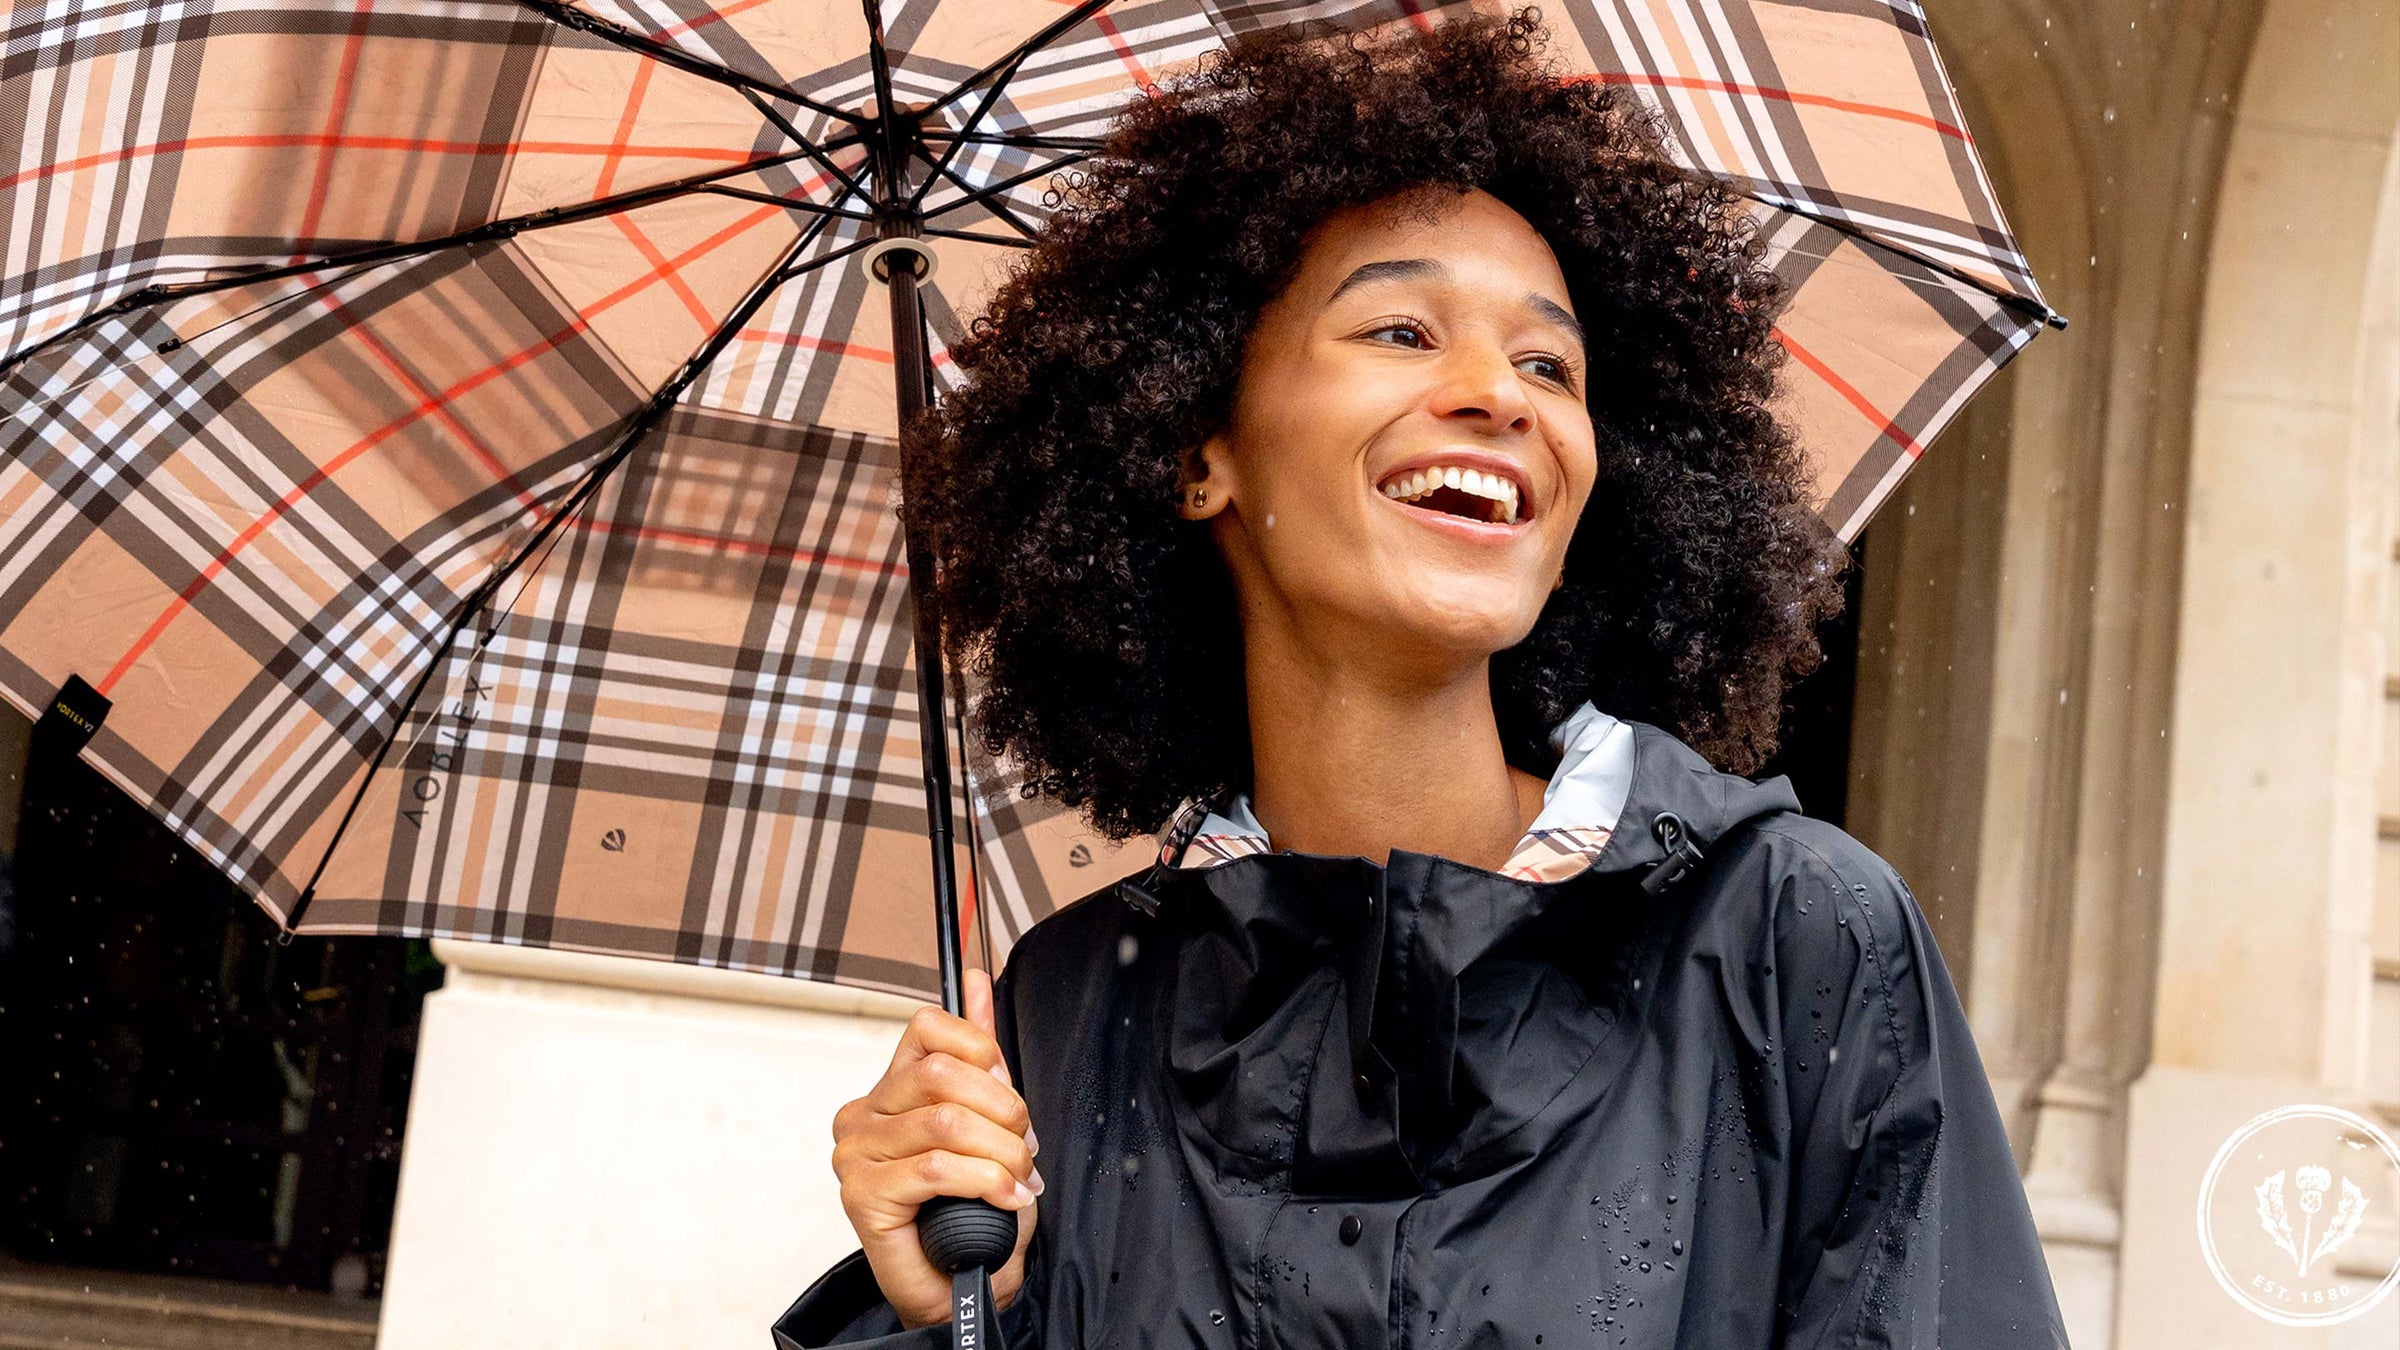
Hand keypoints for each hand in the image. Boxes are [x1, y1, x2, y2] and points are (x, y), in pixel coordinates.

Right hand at [831, 969, 1039, 1327]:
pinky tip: (1002, 1198)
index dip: (980, 1049)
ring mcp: (856, 1154)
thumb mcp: (987, 1121)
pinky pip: (936, 1167)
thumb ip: (979, 1056)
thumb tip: (978, 981)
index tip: (1005, 1088)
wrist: (963, 1284)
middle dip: (1002, 1109)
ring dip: (1001, 1153)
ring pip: (946, 1122)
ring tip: (1017, 1179)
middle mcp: (863, 1114)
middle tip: (1024, 1147)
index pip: (927, 1028)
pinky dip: (984, 1180)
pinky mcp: (862, 1194)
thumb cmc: (972, 1210)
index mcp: (890, 1089)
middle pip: (941, 1073)